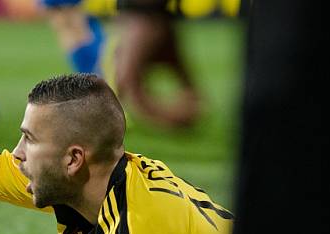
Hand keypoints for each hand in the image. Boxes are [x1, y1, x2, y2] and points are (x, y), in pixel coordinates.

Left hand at [114, 13, 199, 127]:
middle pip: (152, 118)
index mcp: (135, 86)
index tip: (192, 123)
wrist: (151, 13)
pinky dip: (167, 108)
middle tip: (196, 123)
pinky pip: (147, 106)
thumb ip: (186, 85)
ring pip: (150, 115)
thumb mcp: (177, 64)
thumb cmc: (161, 34)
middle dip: (175, 123)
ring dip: (174, 117)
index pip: (152, 114)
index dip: (172, 120)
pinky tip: (186, 105)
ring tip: (196, 113)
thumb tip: (204, 105)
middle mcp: (127, 88)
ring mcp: (125, 85)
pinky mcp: (128, 79)